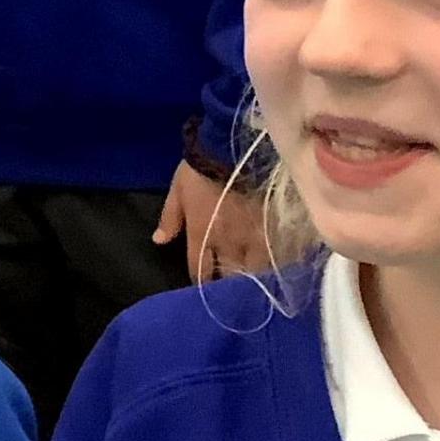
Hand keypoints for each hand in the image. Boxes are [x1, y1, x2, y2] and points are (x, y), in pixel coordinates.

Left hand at [156, 161, 272, 282]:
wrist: (236, 148)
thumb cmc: (203, 168)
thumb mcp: (178, 190)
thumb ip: (170, 218)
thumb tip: (158, 241)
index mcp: (202, 235)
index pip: (199, 271)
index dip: (200, 282)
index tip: (203, 287)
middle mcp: (229, 244)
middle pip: (230, 278)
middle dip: (229, 287)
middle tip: (232, 292)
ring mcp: (255, 238)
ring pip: (257, 272)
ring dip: (255, 280)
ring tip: (257, 286)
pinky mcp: (277, 229)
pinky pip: (280, 258)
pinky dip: (279, 265)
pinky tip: (281, 270)